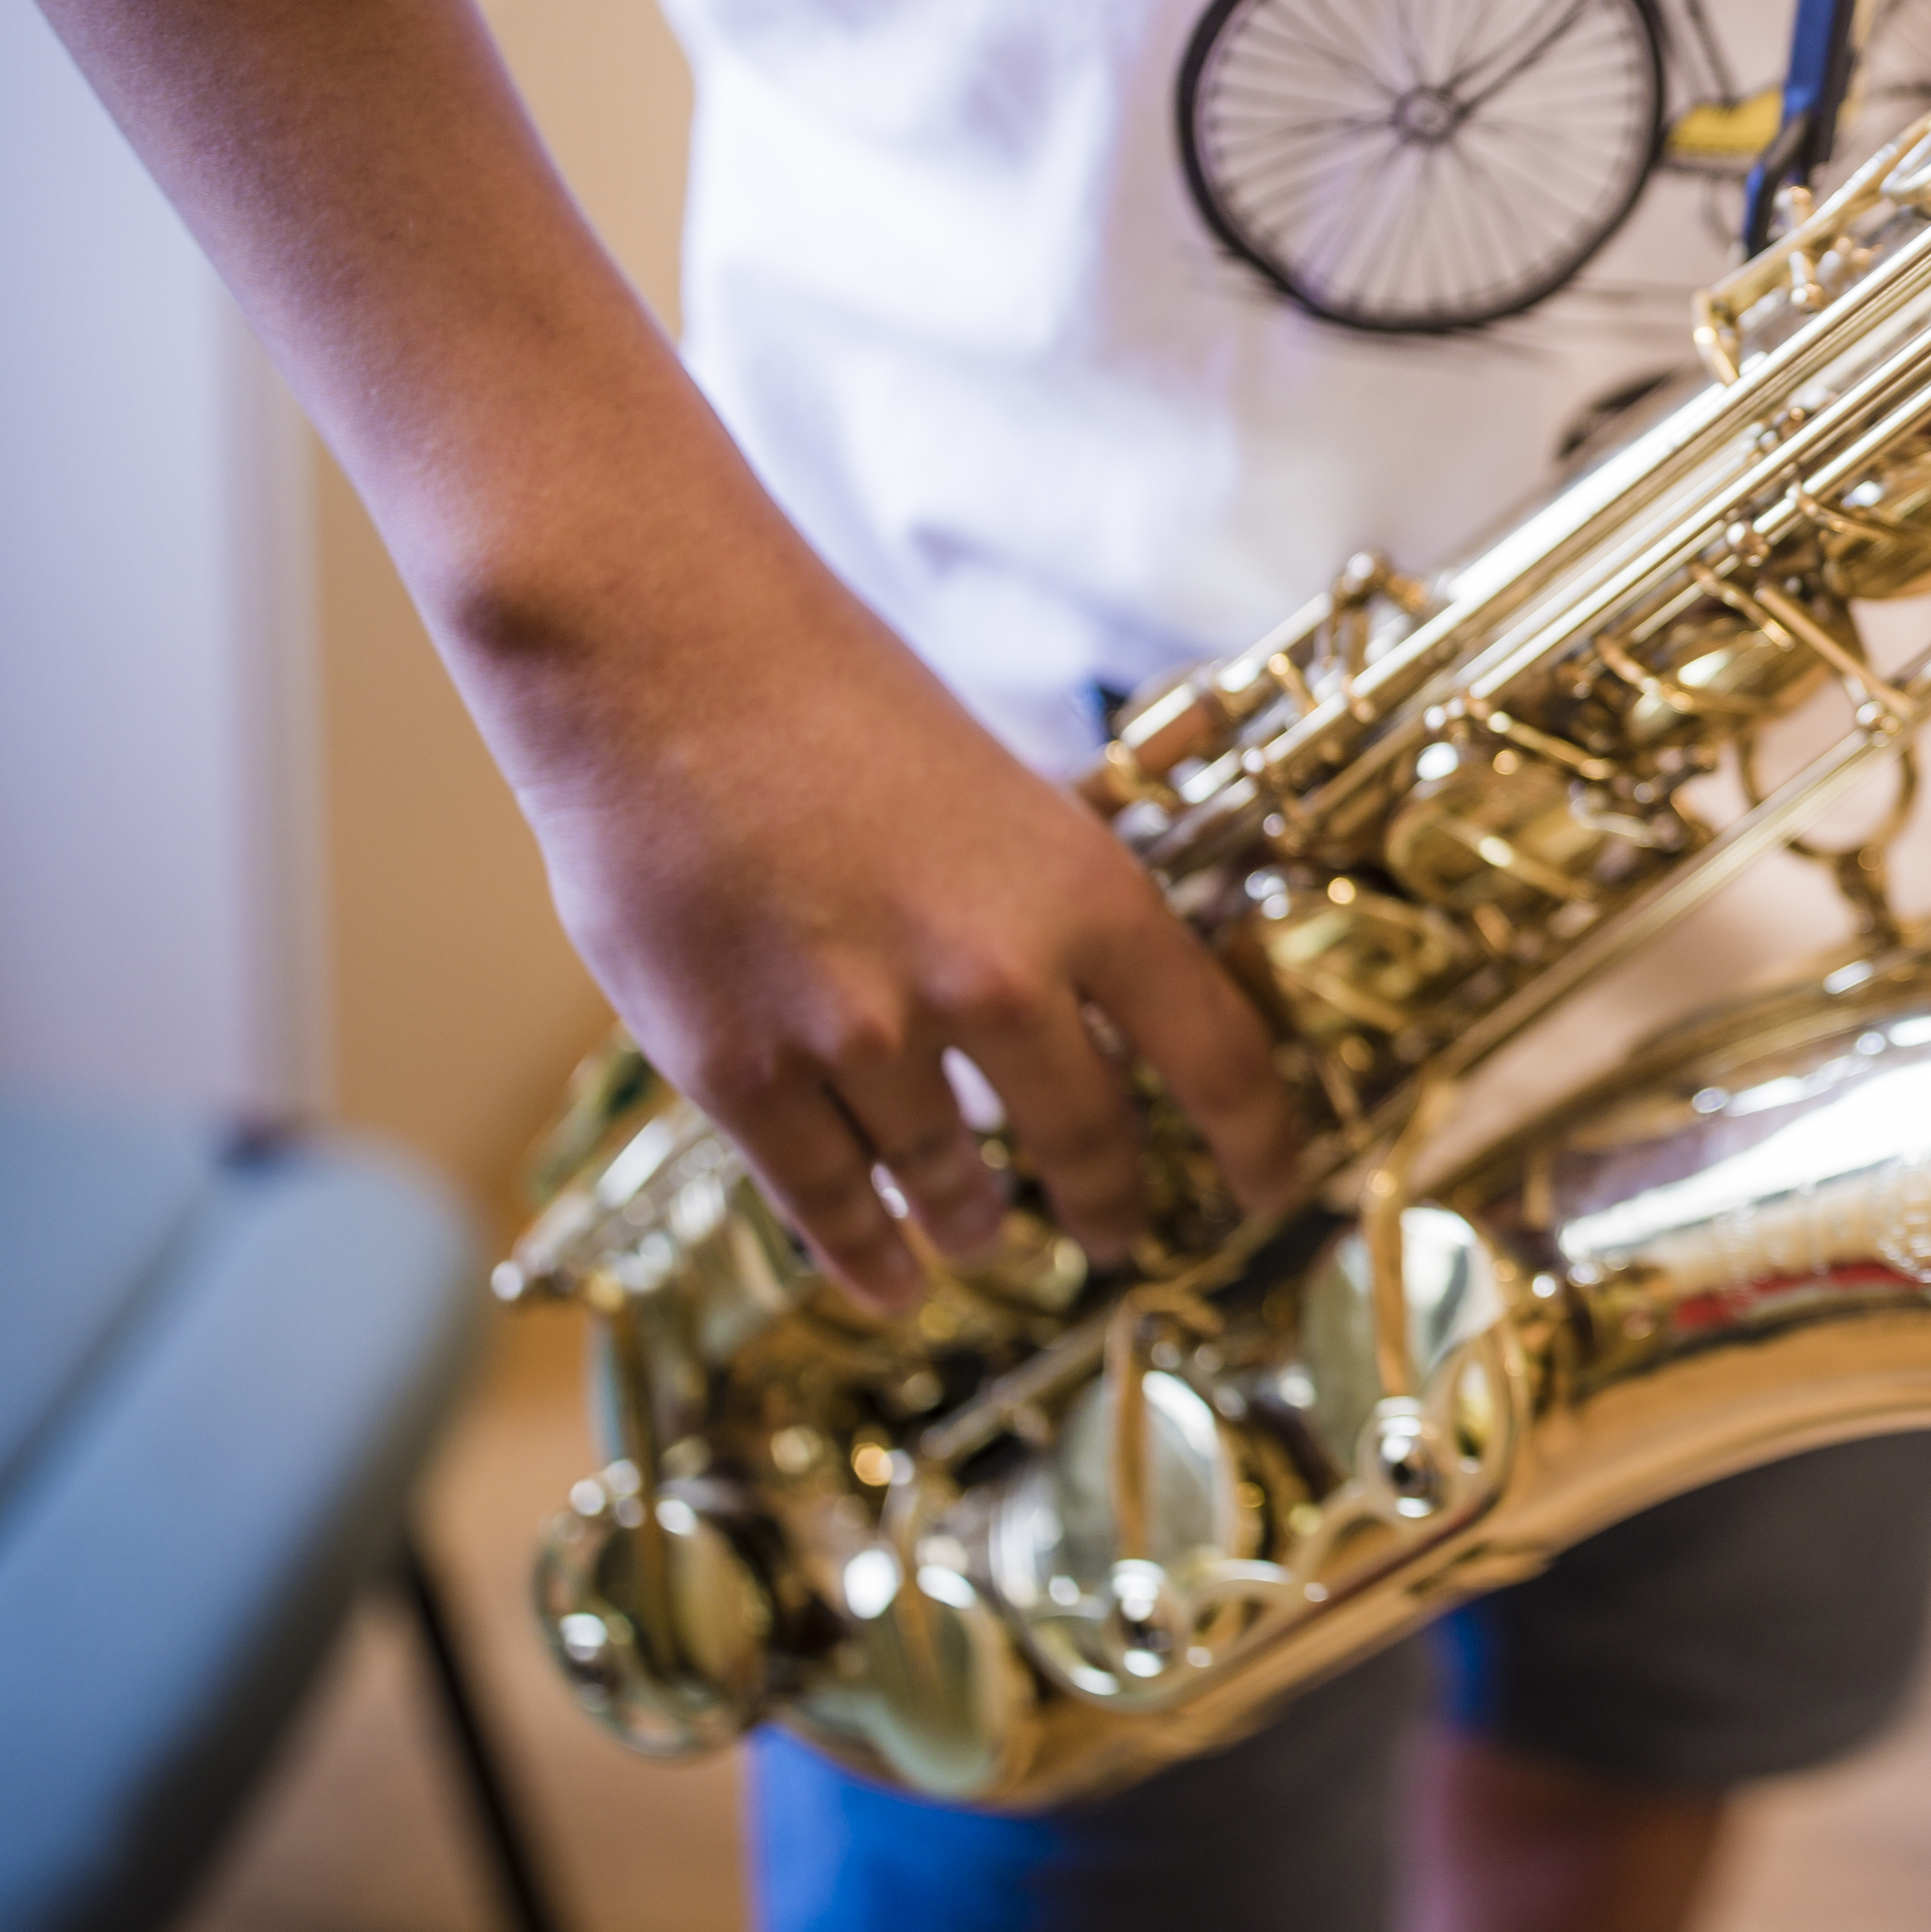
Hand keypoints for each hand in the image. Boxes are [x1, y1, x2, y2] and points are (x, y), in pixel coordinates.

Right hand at [498, 564, 1300, 1315]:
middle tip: (1118, 1234)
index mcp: (1087, 893)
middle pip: (1088, 1140)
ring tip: (983, 1234)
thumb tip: (1099, 1008)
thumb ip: (1050, 909)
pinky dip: (869, 1252)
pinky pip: (828, 1201)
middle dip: (1110, 1203)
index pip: (1216, 1054)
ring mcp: (864, 1036)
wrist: (660, 654)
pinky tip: (891, 1277)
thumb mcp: (1002, 791)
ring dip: (976, 1221)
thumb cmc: (832, 697)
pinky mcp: (742, 1070)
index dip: (1256, 1143)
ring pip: (950, 1180)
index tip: (1270, 1191)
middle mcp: (994, 979)